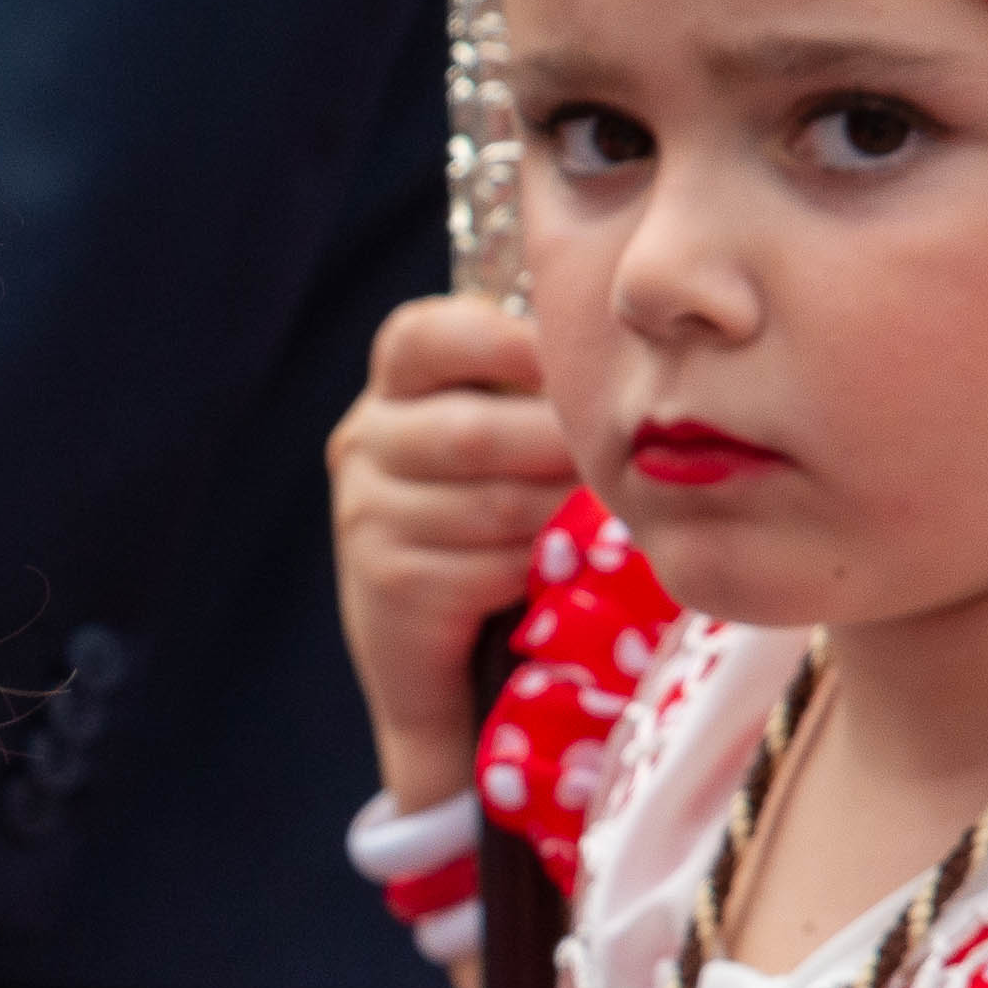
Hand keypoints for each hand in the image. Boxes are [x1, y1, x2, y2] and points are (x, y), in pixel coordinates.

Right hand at [330, 294, 574, 806]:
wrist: (455, 651)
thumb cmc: (508, 513)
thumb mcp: (514, 432)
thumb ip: (539, 386)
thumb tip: (622, 353)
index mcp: (397, 380)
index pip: (425, 336)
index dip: (501, 343)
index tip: (566, 366)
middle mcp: (366, 440)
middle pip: (470, 432)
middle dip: (557, 450)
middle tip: (621, 465)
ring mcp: (365, 515)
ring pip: (488, 505)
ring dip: (558, 518)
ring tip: (600, 521)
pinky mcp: (384, 586)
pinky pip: (483, 570)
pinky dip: (535, 573)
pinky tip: (554, 575)